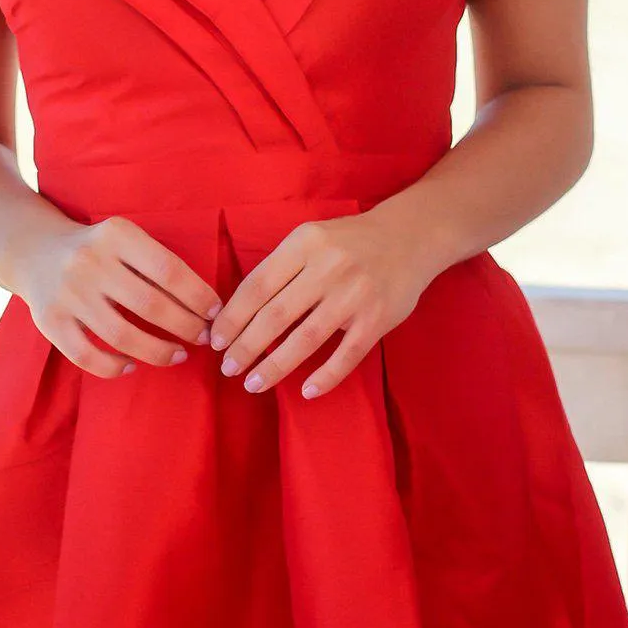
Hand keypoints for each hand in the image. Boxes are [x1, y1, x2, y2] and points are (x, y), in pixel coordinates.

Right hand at [19, 216, 220, 378]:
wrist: (34, 250)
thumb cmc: (98, 249)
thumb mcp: (125, 239)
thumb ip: (157, 264)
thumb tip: (206, 306)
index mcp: (116, 234)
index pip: (169, 270)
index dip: (198, 297)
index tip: (215, 312)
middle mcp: (89, 261)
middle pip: (151, 306)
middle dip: (186, 327)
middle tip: (202, 337)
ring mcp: (67, 293)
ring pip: (122, 336)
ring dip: (158, 352)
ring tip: (178, 354)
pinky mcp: (49, 321)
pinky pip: (87, 356)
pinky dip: (114, 367)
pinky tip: (133, 365)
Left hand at [208, 211, 433, 398]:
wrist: (411, 236)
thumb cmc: (349, 242)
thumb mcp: (311, 239)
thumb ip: (281, 268)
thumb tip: (239, 311)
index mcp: (304, 244)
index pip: (258, 285)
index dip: (233, 317)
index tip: (216, 340)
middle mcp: (328, 268)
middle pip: (276, 315)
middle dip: (246, 346)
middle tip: (227, 369)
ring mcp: (355, 294)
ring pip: (306, 339)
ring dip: (275, 366)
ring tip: (253, 384)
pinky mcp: (378, 318)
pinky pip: (347, 355)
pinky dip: (326, 376)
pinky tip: (306, 392)